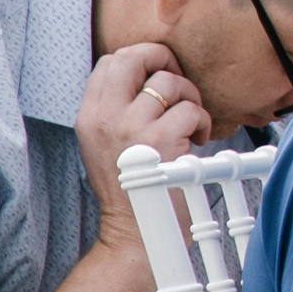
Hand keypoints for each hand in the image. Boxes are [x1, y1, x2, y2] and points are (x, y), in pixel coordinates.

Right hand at [77, 41, 212, 222]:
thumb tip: (150, 73)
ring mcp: (131, 127)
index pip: (110, 61)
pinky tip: (198, 140)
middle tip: (179, 85)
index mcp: (89, 116)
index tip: (159, 76)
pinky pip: (191, 109)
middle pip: (134, 56)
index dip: (141, 59)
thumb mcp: (105, 143)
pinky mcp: (160, 141)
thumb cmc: (130, 189)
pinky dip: (203, 122)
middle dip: (164, 59)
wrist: (134, 235)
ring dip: (190, 98)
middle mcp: (105, 117)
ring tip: (190, 124)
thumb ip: (117, 108)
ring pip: (170, 81)